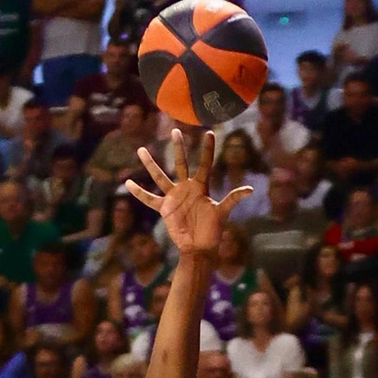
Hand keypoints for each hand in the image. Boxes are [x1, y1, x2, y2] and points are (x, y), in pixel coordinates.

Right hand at [125, 130, 248, 255]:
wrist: (198, 247)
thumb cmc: (212, 231)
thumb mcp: (222, 212)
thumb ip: (233, 199)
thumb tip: (250, 189)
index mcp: (201, 186)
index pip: (205, 163)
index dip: (208, 149)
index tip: (209, 132)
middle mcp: (186, 187)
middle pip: (181, 162)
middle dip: (178, 147)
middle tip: (176, 130)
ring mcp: (174, 196)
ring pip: (160, 176)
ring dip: (150, 164)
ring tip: (141, 150)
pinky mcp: (165, 208)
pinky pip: (149, 199)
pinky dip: (139, 192)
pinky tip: (127, 183)